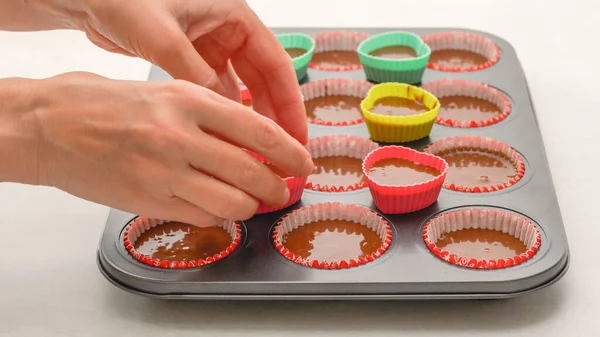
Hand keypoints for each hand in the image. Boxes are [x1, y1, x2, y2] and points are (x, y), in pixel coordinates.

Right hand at [31, 72, 311, 225]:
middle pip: (251, 172)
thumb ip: (209, 117)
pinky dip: (218, 216)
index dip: (289, 151)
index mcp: (188, 100)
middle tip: (281, 190)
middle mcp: (179, 136)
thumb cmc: (106, 105)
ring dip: (249, 206)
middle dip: (276, 187)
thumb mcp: (165, 94)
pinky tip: (216, 208)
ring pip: (231, 202)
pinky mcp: (148, 201)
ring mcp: (163, 172)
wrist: (51, 127)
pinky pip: (202, 217)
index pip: (258, 130)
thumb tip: (252, 143)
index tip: (304, 163)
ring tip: (250, 202)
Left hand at [67, 0, 307, 144]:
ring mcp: (211, 46)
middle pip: (264, 79)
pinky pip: (218, 91)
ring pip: (242, 87)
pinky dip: (224, 114)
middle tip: (284, 153)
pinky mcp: (193, 59)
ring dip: (250, 119)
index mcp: (233, 15)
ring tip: (258, 153)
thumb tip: (223, 118)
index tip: (297, 135)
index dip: (290, 102)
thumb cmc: (124, 0)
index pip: (275, 62)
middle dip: (275, 116)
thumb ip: (195, 75)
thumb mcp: (164, 37)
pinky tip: (227, 138)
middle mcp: (227, 30)